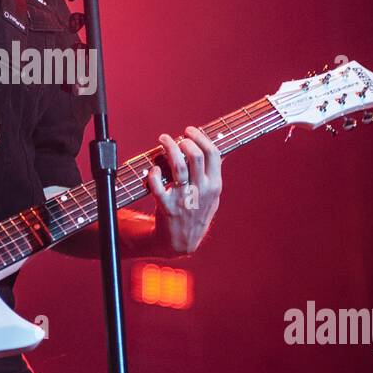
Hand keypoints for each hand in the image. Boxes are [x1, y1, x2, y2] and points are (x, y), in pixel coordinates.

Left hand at [147, 126, 222, 255]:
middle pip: (195, 155)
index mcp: (214, 185)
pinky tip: (154, 169)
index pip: (213, 153)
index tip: (189, 130)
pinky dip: (154, 173)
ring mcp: (184, 198)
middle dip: (183, 141)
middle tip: (174, 138)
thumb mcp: (213, 197)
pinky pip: (158, 185)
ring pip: (178, 166)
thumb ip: (214, 175)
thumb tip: (219, 152)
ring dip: (169, 148)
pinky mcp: (167, 206)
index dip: (200, 137)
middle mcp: (201, 190)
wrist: (182, 242)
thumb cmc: (196, 214)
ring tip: (163, 140)